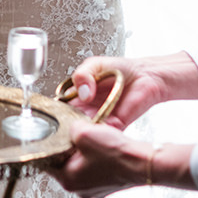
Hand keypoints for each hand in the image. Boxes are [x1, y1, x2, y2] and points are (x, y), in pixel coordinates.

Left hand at [49, 121, 196, 197]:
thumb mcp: (83, 131)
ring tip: (92, 138)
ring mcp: (95, 188)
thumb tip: (69, 128)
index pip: (48, 161)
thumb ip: (68, 128)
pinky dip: (98, 156)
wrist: (144, 162)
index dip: (51, 144)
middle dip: (69, 146)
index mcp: (68, 180)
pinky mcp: (108, 184)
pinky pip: (97, 167)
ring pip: (81, 164)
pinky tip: (104, 146)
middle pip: (65, 162)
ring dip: (84, 151)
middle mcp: (80, 188)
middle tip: (75, 134)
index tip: (53, 135)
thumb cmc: (117, 154)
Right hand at [68, 53, 197, 129]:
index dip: (55, 112)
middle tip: (65, 126)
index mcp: (78, 94)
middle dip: (66, 126)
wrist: (146, 76)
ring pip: (85, 131)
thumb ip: (82, 75)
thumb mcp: (94, 64)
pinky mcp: (115, 126)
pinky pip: (103, 134)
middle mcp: (86, 109)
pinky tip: (95, 129)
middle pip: (70, 122)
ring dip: (81, 132)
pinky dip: (99, 133)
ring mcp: (99, 119)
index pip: (60, 107)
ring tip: (78, 128)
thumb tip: (83, 93)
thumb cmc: (121, 68)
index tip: (51, 115)